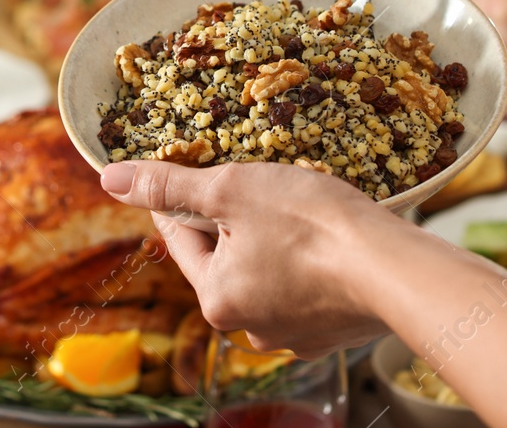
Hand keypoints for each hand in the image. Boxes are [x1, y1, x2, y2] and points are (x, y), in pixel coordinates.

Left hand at [100, 160, 396, 357]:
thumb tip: (110, 180)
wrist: (396, 269)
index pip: (180, 236)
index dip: (178, 196)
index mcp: (216, 297)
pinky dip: (307, 263)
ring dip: (270, 241)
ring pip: (264, 272)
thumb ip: (170, 185)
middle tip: (252, 183)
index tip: (181, 171)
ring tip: (293, 206)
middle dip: (233, 219)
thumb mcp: (232, 189)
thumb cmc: (312, 224)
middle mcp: (247, 327)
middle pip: (224, 256)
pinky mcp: (330, 332)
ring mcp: (292, 335)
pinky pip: (303, 289)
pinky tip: (324, 238)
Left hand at [443, 0, 506, 127]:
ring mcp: (499, 48)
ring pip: (462, 42)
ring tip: (483, 53)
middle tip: (459, 26)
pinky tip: (501, 77)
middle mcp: (503, 10)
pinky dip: (484, 75)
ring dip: (466, 46)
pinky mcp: (501, 82)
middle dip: (454, 17)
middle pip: (454, 9)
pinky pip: (479, 73)